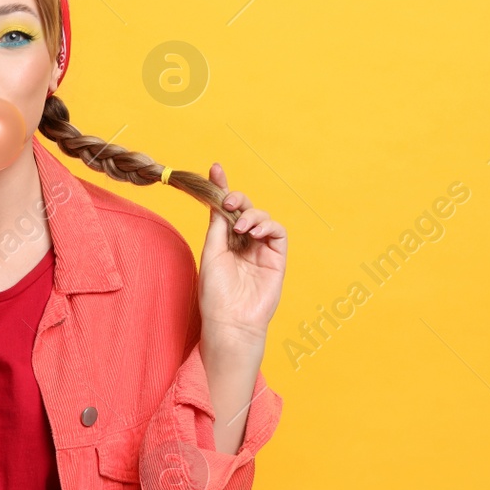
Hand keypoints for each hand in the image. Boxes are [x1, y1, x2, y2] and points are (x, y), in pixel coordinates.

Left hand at [198, 162, 285, 342]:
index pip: (224, 209)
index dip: (222, 188)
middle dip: (238, 198)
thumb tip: (220, 201)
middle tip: (231, 200)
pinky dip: (267, 225)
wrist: (231, 321)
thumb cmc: (216, 293)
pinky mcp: (276, 258)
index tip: (216, 168)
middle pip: (244, 209)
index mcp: (223, 241)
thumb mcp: (211, 253)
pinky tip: (254, 233)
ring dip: (252, 215)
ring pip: (262, 217)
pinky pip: (278, 232)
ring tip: (242, 228)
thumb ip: (218, 226)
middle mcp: (242, 243)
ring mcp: (260, 250)